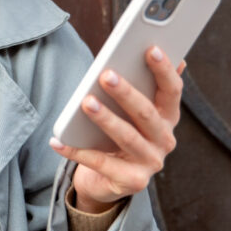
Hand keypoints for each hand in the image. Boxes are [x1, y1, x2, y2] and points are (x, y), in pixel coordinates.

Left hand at [49, 46, 184, 212]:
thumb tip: (156, 52)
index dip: (164, 70)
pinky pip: (100, 163)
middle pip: (146, 113)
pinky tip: (58, 141)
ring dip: (105, 118)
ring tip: (85, 102)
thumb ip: (140, 85)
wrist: (108, 181)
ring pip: (126, 137)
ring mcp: (151, 163)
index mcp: (168, 117)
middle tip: (106, 74)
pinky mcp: (133, 182)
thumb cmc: (117, 135)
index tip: (151, 48)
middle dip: (126, 92)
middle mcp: (165, 140)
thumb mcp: (130, 111)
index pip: (172, 91)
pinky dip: (77, 151)